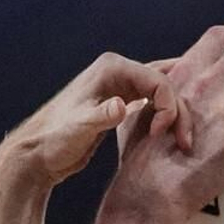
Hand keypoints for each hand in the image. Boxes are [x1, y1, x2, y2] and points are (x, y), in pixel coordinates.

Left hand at [2, 53, 179, 190]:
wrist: (38, 154)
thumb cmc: (54, 139)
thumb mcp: (79, 127)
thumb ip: (102, 115)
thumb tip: (123, 105)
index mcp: (111, 69)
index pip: (156, 79)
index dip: (167, 105)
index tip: (161, 134)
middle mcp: (118, 73)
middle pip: (164, 83)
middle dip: (179, 110)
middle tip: (185, 141)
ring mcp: (120, 88)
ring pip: (161, 93)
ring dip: (175, 114)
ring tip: (184, 141)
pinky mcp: (120, 106)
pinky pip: (151, 105)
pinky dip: (164, 117)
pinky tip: (172, 136)